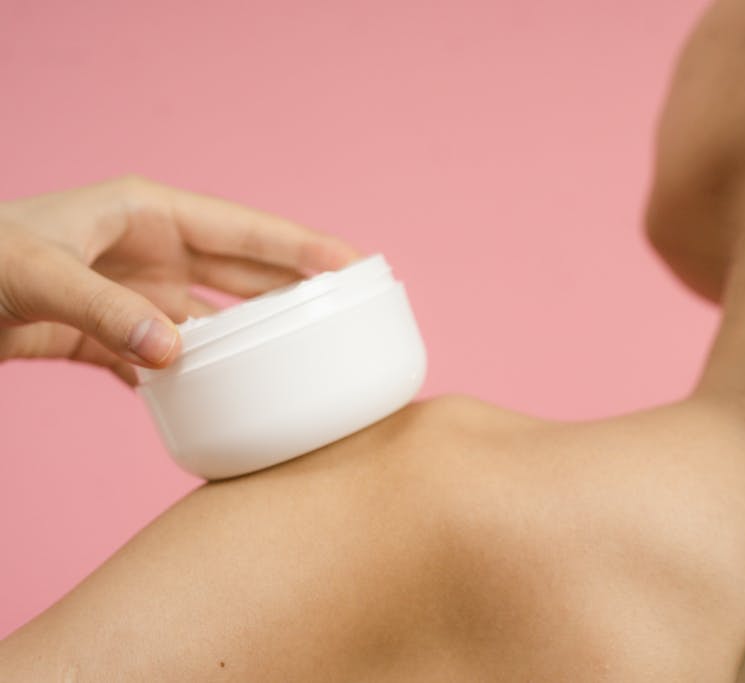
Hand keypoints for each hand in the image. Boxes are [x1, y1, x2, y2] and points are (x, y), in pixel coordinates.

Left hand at [0, 176, 359, 383]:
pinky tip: (218, 396)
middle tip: (345, 313)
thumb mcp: (36, 272)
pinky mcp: (110, 334)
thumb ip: (105, 310)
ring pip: (210, 318)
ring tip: (295, 361)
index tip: (352, 264)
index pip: (243, 229)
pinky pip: (169, 357)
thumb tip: (173, 355)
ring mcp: (132, 294)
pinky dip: (193, 377)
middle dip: (291, 290)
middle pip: (239, 271)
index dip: (301, 246)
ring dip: (246, 339)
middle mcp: (148, 251)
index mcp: (146, 213)